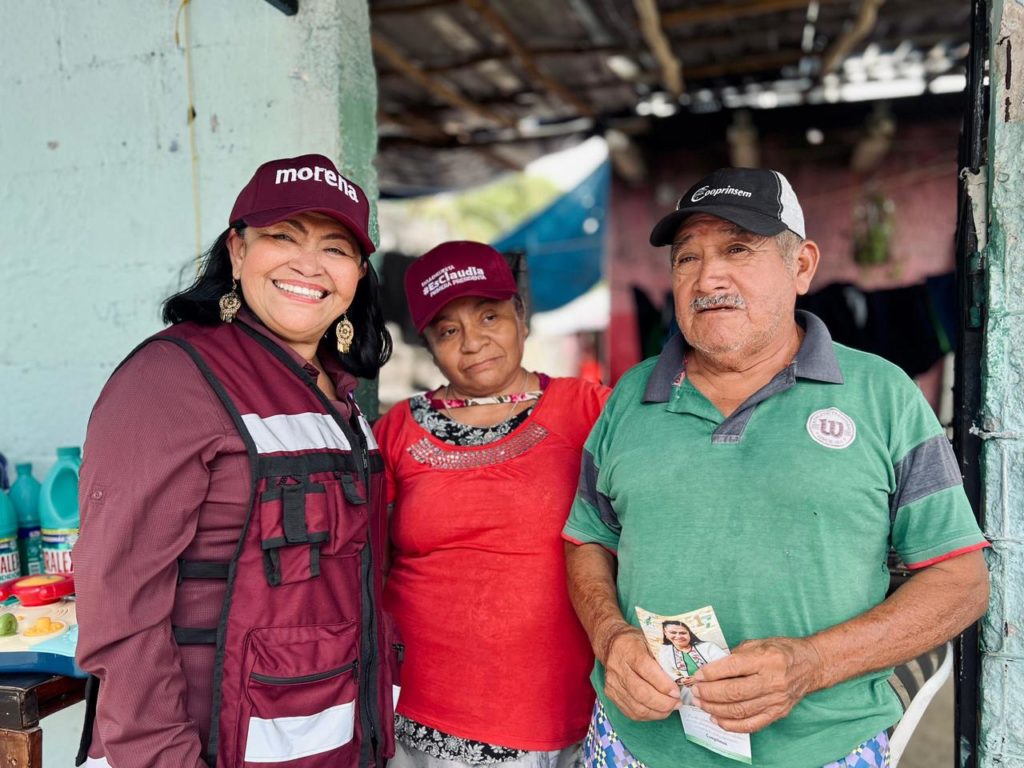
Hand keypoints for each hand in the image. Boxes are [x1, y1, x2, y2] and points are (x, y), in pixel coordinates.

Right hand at [602, 628, 679, 720]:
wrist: (610, 645)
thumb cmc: (634, 642)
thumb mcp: (649, 641)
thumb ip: (662, 657)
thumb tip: (682, 676)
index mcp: (629, 650)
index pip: (646, 670)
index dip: (663, 684)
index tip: (677, 692)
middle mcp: (618, 668)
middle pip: (641, 692)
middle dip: (663, 702)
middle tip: (677, 703)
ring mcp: (613, 684)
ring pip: (636, 706)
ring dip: (657, 712)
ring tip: (671, 708)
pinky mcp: (611, 695)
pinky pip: (631, 712)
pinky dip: (648, 715)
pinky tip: (658, 711)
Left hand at [690, 636, 822, 732]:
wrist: (812, 665)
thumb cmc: (782, 650)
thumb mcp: (759, 643)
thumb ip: (736, 655)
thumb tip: (711, 668)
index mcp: (766, 659)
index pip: (732, 667)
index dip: (710, 673)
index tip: (696, 675)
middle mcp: (772, 681)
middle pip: (733, 692)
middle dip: (708, 693)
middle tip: (694, 691)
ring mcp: (776, 700)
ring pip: (739, 710)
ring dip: (715, 709)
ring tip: (700, 703)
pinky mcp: (778, 713)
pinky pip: (751, 724)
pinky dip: (731, 725)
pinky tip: (717, 719)